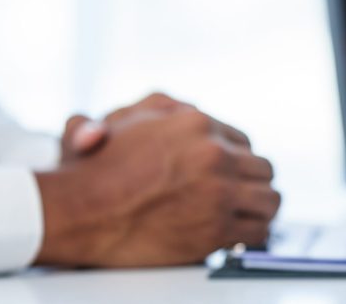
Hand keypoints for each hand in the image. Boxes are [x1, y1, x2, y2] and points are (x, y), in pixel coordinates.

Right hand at [35, 105, 279, 266]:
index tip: (238, 171)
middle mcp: (215, 155)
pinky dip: (255, 235)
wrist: (77, 212)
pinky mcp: (217, 229)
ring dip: (262, 208)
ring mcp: (219, 192)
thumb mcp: (128, 121)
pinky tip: (249, 235)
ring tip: (255, 214)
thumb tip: (186, 110)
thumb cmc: (94, 170)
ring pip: (268, 199)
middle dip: (254, 182)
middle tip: (249, 194)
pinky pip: (256, 232)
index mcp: (198, 123)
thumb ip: (161, 112)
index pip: (243, 141)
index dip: (241, 159)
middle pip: (261, 168)